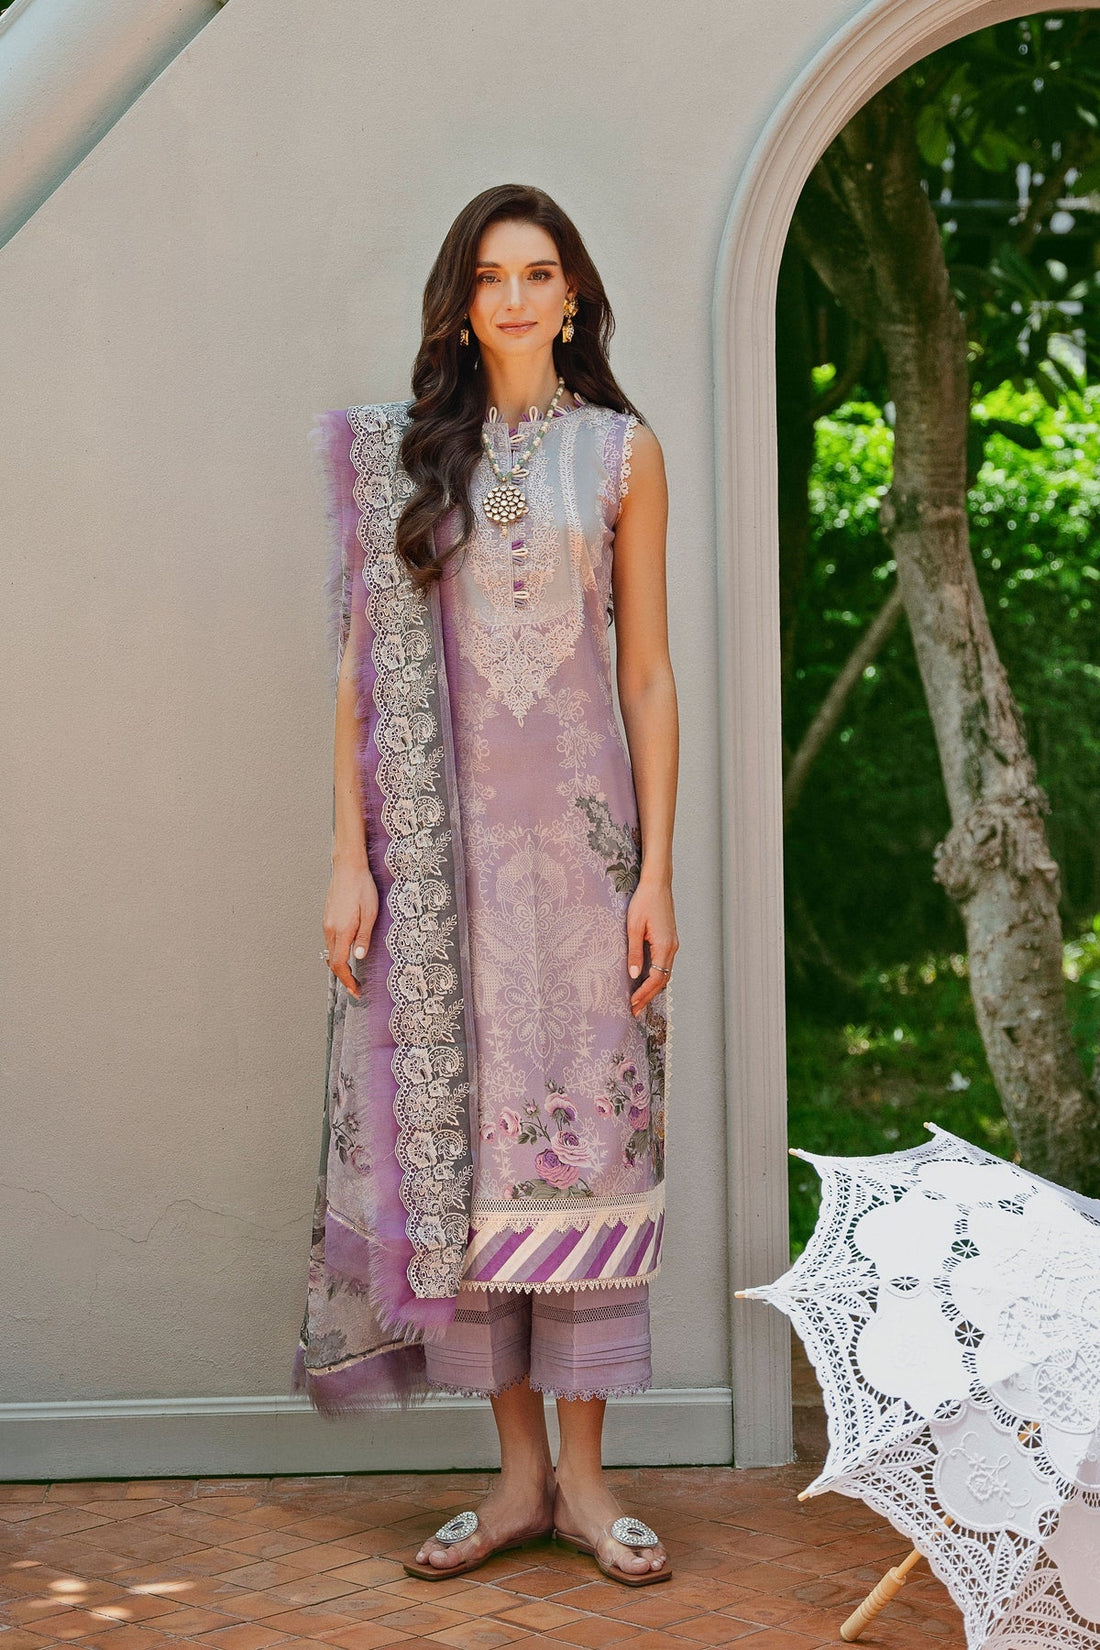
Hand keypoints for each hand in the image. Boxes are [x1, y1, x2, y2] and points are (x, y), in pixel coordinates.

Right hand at [323, 861, 377, 999]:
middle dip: (344, 977)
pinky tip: (348, 952)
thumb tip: (359, 957)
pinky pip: (330, 941)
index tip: (356, 991)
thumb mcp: (370, 913)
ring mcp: (327, 923)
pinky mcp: (327, 918)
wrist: (348, 868)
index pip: (340, 964)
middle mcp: (330, 929)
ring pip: (330, 951)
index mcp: (342, 930)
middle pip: (332, 962)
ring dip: (340, 965)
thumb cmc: (362, 888)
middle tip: (356, 987)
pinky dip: (337, 952)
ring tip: (353, 974)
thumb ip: (364, 936)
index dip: (347, 981)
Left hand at [626, 878, 677, 1015]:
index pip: (657, 978)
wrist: (657, 884)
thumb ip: (634, 952)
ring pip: (665, 973)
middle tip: (634, 1010)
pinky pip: (664, 964)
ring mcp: (672, 944)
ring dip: (652, 988)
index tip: (632, 1004)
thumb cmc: (644, 902)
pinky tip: (646, 981)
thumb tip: (634, 975)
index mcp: (665, 946)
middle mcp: (672, 947)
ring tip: (638, 1001)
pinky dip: (656, 976)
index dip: (644, 993)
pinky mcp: (669, 940)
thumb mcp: (633, 927)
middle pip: (663, 979)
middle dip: (648, 996)